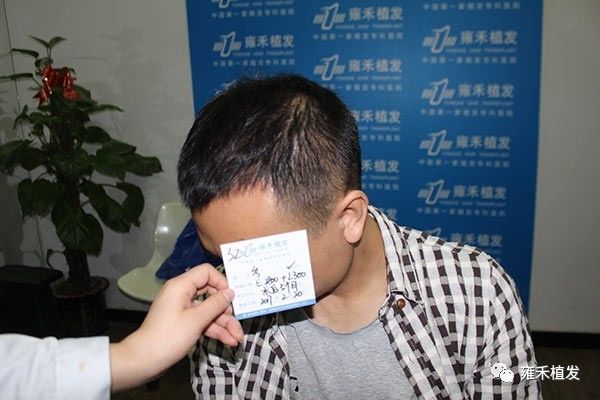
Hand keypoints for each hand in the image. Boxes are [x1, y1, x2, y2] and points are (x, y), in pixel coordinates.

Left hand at [110, 264, 243, 391]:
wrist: (144, 360)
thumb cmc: (169, 337)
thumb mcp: (196, 320)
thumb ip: (215, 304)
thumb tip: (230, 292)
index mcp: (181, 286)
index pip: (206, 272)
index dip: (221, 282)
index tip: (233, 297)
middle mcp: (182, 293)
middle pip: (210, 293)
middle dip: (226, 309)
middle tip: (237, 320)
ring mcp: (183, 309)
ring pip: (208, 310)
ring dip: (223, 324)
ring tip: (238, 338)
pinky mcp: (183, 322)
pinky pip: (202, 321)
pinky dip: (214, 329)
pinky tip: (228, 340)